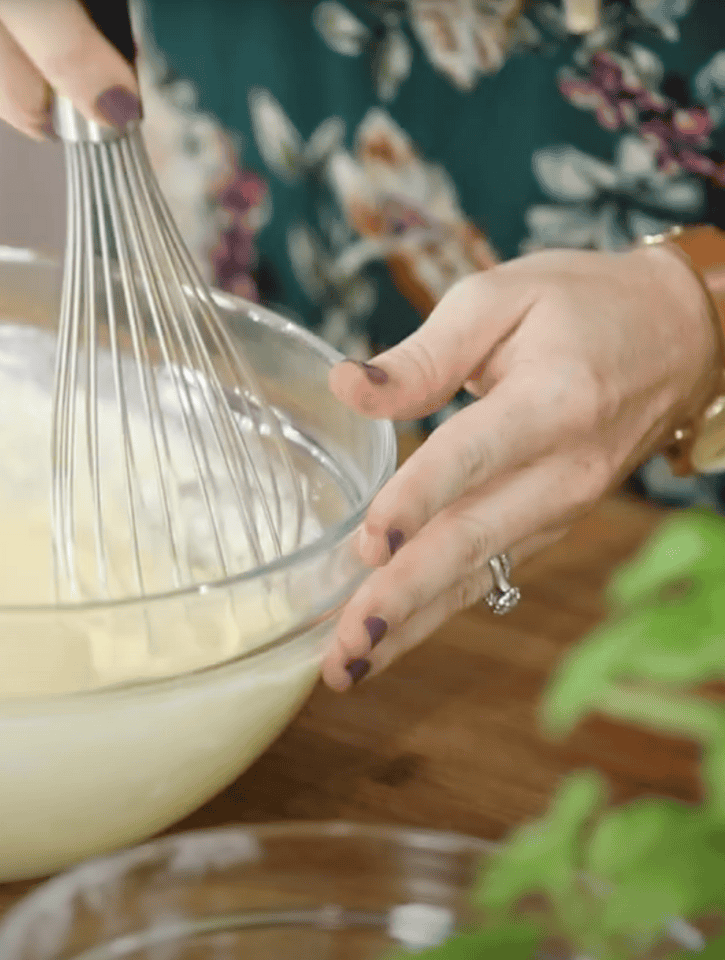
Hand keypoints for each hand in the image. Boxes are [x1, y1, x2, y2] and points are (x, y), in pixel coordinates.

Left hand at [320, 245, 719, 691]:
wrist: (678, 335)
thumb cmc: (580, 306)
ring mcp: (563, 507)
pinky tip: (383, 643)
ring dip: (410, 625)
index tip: (370, 542)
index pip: (475, 455)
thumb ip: (423, 354)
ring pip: (478, 574)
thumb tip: (345, 386)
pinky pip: (489, 575)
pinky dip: (434, 613)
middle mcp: (565, 469)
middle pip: (474, 538)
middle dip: (404, 596)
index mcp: (554, 400)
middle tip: (343, 644)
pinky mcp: (550, 526)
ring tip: (347, 667)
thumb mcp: (500, 298)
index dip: (420, 498)